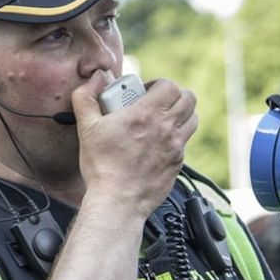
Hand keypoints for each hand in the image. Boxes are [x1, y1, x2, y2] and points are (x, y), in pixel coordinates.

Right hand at [72, 73, 197, 216]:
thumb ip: (86, 97)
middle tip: (157, 102)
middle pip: (189, 99)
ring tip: (162, 121)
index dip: (158, 84)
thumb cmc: (103, 167)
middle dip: (174, 95)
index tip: (145, 91)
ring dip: (180, 115)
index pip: (169, 85)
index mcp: (147, 114)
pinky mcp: (177, 163)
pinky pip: (185, 143)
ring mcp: (175, 147)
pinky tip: (158, 144)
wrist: (118, 201)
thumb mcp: (86, 128)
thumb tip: (95, 78)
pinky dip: (176, 137)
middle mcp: (167, 128)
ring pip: (193, 120)